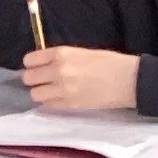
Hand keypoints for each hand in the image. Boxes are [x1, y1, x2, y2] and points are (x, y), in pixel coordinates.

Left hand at [23, 45, 140, 111]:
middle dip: (34, 79)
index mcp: (61, 53)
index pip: (29, 60)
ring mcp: (62, 89)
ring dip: (41, 92)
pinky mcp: (70, 105)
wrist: (128, 80)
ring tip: (53, 90)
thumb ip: (60, 58)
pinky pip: (49, 105)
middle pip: (28, 78)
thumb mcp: (80, 52)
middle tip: (44, 80)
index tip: (37, 67)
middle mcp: (58, 71)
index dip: (32, 64)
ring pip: (35, 94)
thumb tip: (43, 64)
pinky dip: (53, 102)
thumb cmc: (109, 62)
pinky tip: (63, 97)